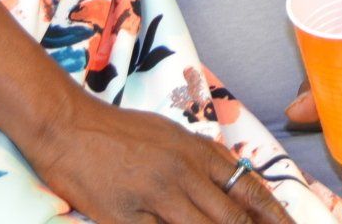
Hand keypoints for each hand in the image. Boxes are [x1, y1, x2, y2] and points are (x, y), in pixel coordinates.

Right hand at [23, 93, 294, 223]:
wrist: (68, 126)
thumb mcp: (170, 134)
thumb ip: (202, 158)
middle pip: (231, 218)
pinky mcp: (125, 219)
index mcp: (196, 152)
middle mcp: (183, 174)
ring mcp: (155, 198)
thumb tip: (233, 177)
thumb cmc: (119, 130)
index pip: (247, 187)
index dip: (273, 215)